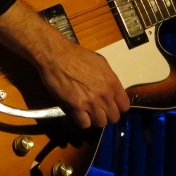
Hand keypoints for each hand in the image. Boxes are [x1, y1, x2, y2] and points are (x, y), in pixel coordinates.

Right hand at [0, 0, 128, 128]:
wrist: (50, 51)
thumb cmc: (70, 52)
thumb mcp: (95, 60)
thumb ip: (104, 76)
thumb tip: (111, 87)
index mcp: (110, 78)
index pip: (124, 105)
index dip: (117, 109)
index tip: (110, 109)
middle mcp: (103, 89)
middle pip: (113, 117)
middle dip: (105, 117)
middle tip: (95, 113)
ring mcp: (90, 98)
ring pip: (100, 122)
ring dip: (92, 121)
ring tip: (84, 114)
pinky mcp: (75, 105)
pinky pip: (83, 123)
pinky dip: (78, 123)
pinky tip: (73, 114)